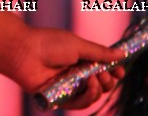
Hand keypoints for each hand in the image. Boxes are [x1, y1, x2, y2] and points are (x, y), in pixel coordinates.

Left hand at [7, 26, 124, 110]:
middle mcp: (76, 74)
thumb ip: (100, 52)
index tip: (120, 70)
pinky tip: (88, 83)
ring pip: (92, 97)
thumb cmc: (49, 44)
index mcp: (80, 59)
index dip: (114, 72)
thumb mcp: (78, 45)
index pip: (103, 69)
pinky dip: (88, 96)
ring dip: (98, 89)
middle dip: (107, 81)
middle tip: (105, 73)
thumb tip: (123, 54)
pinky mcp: (60, 98)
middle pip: (101, 85)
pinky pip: (79, 104)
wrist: (24, 52)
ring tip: (93, 77)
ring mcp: (68, 87)